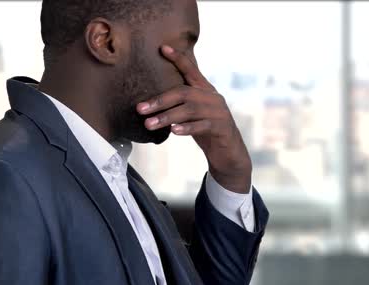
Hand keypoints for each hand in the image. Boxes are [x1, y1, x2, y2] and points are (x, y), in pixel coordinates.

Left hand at [136, 45, 250, 193]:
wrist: (229, 152)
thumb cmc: (206, 130)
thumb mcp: (194, 113)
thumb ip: (181, 104)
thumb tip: (150, 102)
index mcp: (206, 90)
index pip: (191, 70)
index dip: (178, 59)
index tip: (162, 48)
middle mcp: (213, 97)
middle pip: (184, 93)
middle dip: (160, 100)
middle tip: (140, 109)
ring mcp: (219, 112)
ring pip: (189, 110)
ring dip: (167, 117)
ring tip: (149, 124)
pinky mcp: (221, 128)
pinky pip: (202, 126)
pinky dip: (186, 128)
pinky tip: (173, 131)